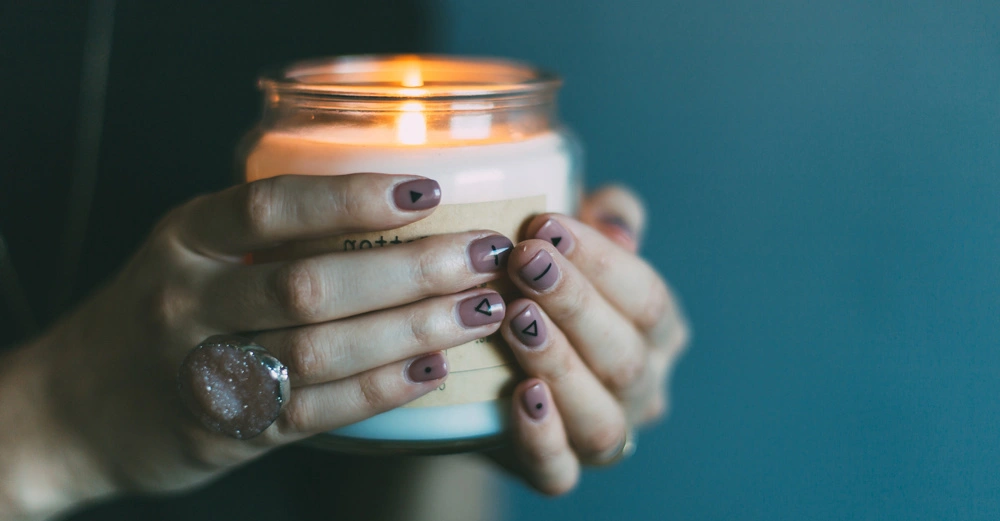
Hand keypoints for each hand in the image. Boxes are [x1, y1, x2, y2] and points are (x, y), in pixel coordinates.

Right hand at [3, 173, 512, 513]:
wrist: (77, 407)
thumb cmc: (158, 311)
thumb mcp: (190, 249)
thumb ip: (265, 231)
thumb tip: (394, 204)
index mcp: (184, 238)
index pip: (273, 206)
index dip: (355, 197)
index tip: (429, 190)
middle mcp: (190, 301)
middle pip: (313, 284)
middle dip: (411, 270)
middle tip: (483, 256)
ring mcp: (205, 370)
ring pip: (322, 351)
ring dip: (413, 329)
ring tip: (480, 310)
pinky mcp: (229, 430)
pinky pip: (316, 410)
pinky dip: (381, 390)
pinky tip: (433, 369)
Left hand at [494, 187, 689, 494]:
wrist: (489, 369)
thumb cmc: (540, 287)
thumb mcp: (571, 241)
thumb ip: (604, 216)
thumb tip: (616, 221)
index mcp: (658, 332)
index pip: (648, 297)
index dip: (601, 261)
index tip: (545, 224)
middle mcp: (643, 388)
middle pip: (626, 356)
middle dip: (575, 305)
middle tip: (523, 262)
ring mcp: (605, 436)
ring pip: (601, 418)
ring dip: (560, 365)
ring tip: (516, 320)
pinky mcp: (556, 470)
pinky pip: (559, 471)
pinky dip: (542, 438)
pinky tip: (519, 397)